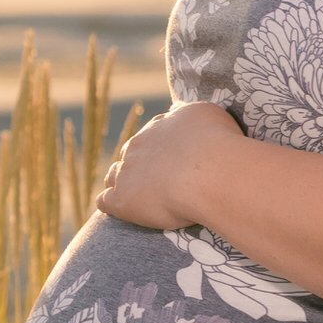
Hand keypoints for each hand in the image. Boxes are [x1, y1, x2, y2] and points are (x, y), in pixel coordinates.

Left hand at [94, 98, 243, 229]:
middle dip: (140, 167)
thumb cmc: (216, 143)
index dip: (160, 151)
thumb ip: (189, 114)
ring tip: (138, 198)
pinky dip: (111, 205)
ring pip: (114, 175)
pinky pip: (105, 201)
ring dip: (123, 184)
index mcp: (159, 126)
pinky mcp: (121, 199)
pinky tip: (120, 211)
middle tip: (160, 184)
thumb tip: (178, 111)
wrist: (209, 173)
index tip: (173, 164)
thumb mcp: (207, 113)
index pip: (152, 137)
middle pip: (131, 155)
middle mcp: (138, 145)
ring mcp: (126, 172)